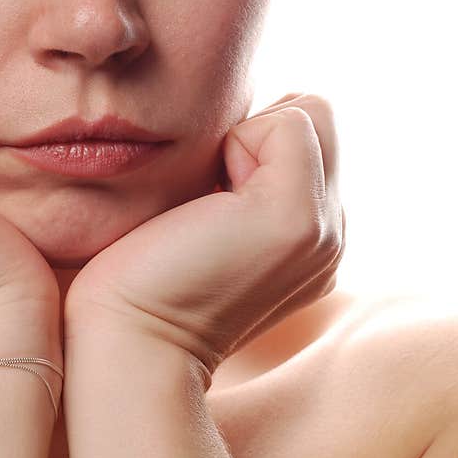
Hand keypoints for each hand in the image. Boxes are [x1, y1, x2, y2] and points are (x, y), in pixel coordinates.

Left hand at [64, 93, 345, 380]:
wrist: (127, 341)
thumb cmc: (139, 281)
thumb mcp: (201, 220)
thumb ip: (238, 179)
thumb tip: (236, 128)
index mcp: (308, 241)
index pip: (307, 142)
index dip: (249, 148)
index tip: (203, 207)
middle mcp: (329, 237)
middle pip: (316, 122)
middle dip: (254, 138)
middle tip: (205, 203)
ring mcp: (323, 230)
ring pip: (309, 116)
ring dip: (244, 142)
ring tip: (207, 206)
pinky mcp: (297, 218)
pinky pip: (290, 121)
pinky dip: (237, 144)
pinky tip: (208, 204)